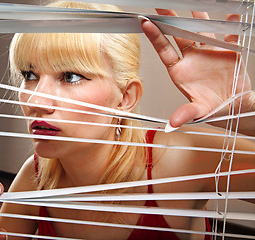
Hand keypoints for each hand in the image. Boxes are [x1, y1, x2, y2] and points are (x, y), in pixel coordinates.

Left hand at [141, 10, 253, 129]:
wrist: (236, 107)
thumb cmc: (214, 109)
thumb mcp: (199, 111)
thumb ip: (185, 114)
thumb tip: (173, 123)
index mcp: (180, 71)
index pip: (164, 50)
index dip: (155, 36)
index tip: (145, 22)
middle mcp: (192, 58)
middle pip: (178, 34)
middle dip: (170, 18)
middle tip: (161, 5)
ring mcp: (209, 52)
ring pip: (201, 29)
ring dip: (196, 16)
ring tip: (191, 2)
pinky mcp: (228, 51)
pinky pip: (229, 33)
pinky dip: (230, 23)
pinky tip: (228, 12)